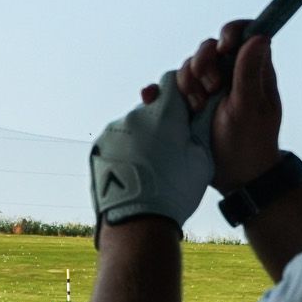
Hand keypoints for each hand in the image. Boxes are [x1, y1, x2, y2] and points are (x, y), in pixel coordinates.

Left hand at [91, 70, 213, 228]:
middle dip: (162, 120)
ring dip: (143, 136)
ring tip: (151, 166)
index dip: (182, 93)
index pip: (172, 81)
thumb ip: (201, 126)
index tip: (187, 109)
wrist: (137, 220)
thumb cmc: (176, 191)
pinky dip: (126, 150)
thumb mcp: (202, 158)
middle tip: (171, 147)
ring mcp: (114, 130)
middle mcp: (136, 114)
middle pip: (152, 106)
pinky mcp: (99, 145)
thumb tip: (201, 111)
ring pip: (134, 124)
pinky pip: (117, 140)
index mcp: (164, 112)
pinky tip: (135, 172)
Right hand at [155, 20, 281, 194]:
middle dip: (203, 65)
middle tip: (211, 90)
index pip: (241, 33)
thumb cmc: (250, 141)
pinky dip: (158, 91)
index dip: (228, 34)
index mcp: (251, 69)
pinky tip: (151, 97)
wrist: (234, 176)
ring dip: (186, 84)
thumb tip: (258, 36)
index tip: (223, 50)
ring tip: (196, 108)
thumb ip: (249, 71)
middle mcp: (228, 74)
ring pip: (187, 68)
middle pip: (207, 49)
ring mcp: (207, 89)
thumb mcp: (250, 106)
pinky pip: (167, 88)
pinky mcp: (187, 104)